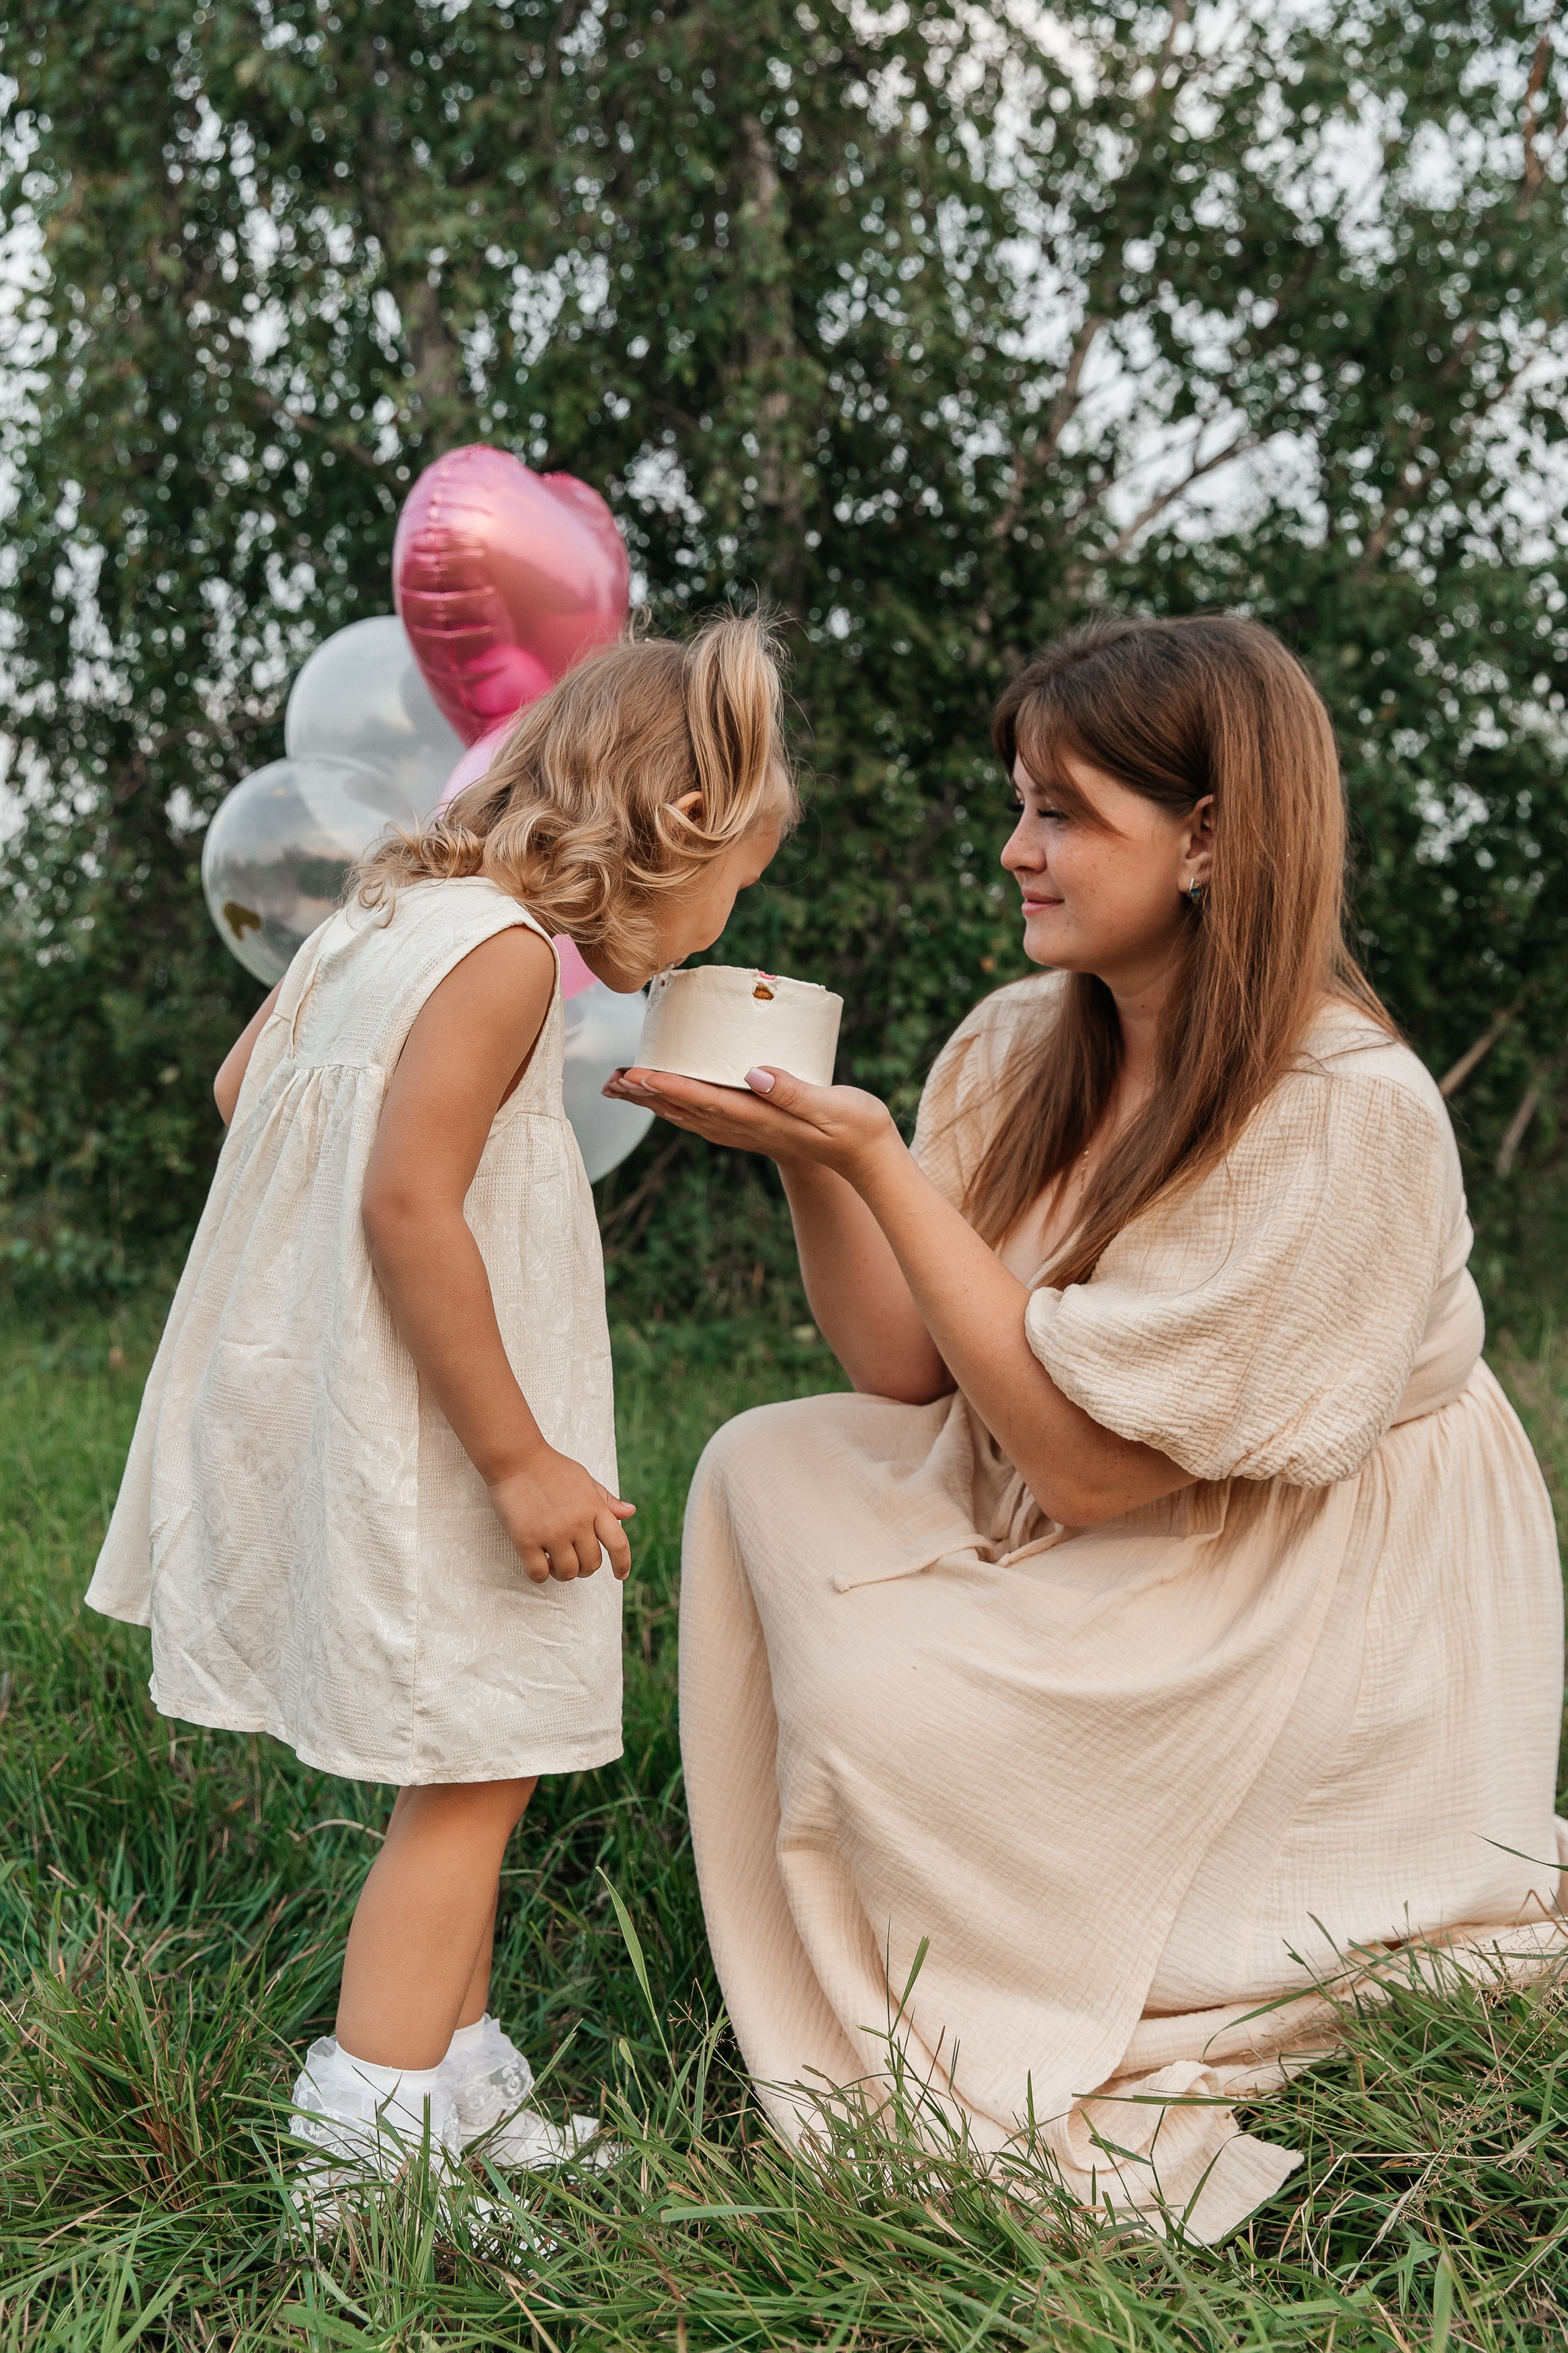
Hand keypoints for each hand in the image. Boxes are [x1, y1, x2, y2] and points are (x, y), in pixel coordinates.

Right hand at [487, 1447, 634, 1583]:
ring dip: (562, 1573)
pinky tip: (538, 1563)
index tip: (620, 1575)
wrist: (516, 1458)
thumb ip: (606, 1500)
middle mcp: (577, 1523)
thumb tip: (630, 1512)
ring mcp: (552, 1532)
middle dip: (585, 1568)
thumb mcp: (585, 1480)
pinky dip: (541, 1574)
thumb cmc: (551, 1468)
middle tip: (574, 1561)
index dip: (622, 1564)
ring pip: (568, 1572)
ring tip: (554, 1561)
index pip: (618, 1543)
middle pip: (592, 1564)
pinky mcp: (526, 1540)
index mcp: (594, 1508)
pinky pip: (539, 1573)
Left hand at [602, 1063, 897, 1181]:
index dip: (669, 1086)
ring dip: (655, 1100)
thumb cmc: (856, 1127)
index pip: (706, 1100)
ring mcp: (747, 1129)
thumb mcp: (832, 1106)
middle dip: (647, 1094)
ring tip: (623, 1086)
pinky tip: (666, 1094)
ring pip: (690, 1114)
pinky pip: (704, 1114)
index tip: (638, 1075)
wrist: (865, 1157)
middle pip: (686, 1109)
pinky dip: (677, 1103)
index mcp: (762, 1119)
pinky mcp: (752, 1124)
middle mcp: (746, 1127)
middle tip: (612, 1080)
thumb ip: (795, 1091)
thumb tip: (754, 1074)